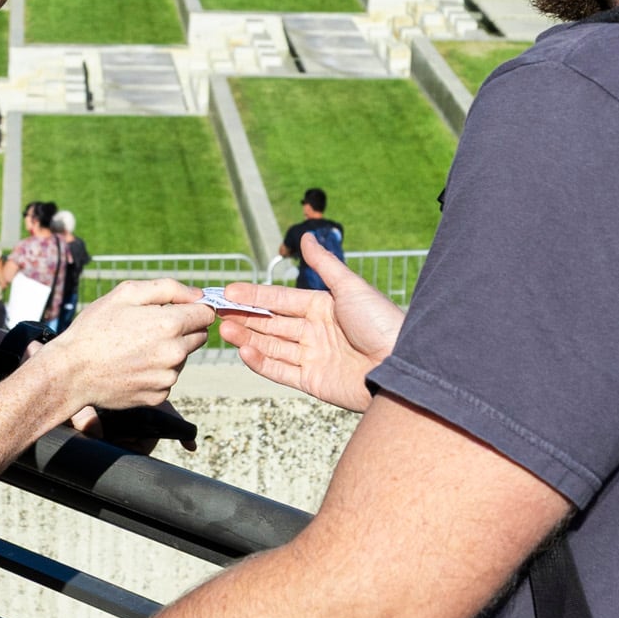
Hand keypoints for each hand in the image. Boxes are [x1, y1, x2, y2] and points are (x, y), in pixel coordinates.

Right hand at [23, 280, 212, 414]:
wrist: (71, 372)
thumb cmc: (94, 328)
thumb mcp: (126, 293)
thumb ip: (168, 288)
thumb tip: (198, 294)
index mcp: (169, 324)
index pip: (206, 314)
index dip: (193, 309)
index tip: (178, 310)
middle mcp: (175, 353)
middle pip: (199, 336)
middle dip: (182, 329)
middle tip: (150, 328)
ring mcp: (167, 377)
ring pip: (182, 358)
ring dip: (169, 351)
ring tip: (135, 348)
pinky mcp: (158, 396)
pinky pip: (167, 378)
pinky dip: (156, 372)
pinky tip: (132, 366)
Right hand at [218, 238, 401, 412]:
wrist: (401, 366)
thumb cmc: (381, 322)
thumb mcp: (351, 287)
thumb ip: (325, 264)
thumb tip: (307, 235)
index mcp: (323, 307)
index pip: (281, 299)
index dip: (254, 295)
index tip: (228, 290)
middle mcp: (316, 331)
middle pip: (272, 323)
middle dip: (245, 317)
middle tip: (217, 311)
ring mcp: (313, 357)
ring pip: (272, 346)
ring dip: (247, 338)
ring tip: (224, 330)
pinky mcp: (313, 381)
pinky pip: (281, 370)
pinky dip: (261, 362)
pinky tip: (243, 351)